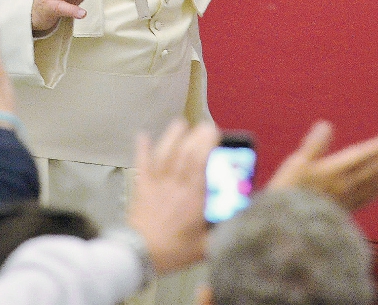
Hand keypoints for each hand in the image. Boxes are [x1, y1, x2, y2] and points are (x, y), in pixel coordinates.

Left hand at [127, 119, 218, 274]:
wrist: (140, 254)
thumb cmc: (174, 251)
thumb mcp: (205, 246)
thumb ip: (221, 232)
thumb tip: (237, 220)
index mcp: (193, 196)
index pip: (201, 163)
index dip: (207, 144)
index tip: (215, 133)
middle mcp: (175, 184)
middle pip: (185, 153)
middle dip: (196, 136)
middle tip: (205, 125)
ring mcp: (156, 183)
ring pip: (164, 153)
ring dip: (172, 136)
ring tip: (180, 124)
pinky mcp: (141, 186)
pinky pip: (141, 163)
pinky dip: (142, 148)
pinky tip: (143, 135)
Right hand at [269, 121, 377, 210]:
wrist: (288, 226)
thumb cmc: (289, 191)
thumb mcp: (296, 163)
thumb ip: (314, 144)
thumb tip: (326, 125)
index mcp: (335, 172)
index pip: (363, 157)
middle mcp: (346, 186)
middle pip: (375, 170)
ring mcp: (348, 199)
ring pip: (376, 184)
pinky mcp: (346, 210)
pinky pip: (369, 196)